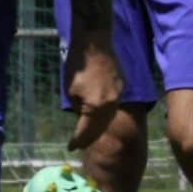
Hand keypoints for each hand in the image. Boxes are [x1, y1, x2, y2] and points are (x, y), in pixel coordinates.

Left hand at [63, 32, 124, 150]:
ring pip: (109, 118)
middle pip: (101, 127)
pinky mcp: (122, 87)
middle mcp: (112, 105)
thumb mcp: (70, 91)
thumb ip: (78, 108)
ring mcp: (119, 95)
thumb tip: (83, 116)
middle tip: (80, 144)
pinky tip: (98, 117)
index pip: (86, 130)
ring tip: (89, 134)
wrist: (95, 44)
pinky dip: (105, 115)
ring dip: (98, 128)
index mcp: (97, 107)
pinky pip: (113, 106)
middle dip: (89, 137)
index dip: (77, 140)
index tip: (71, 147)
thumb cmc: (77, 66)